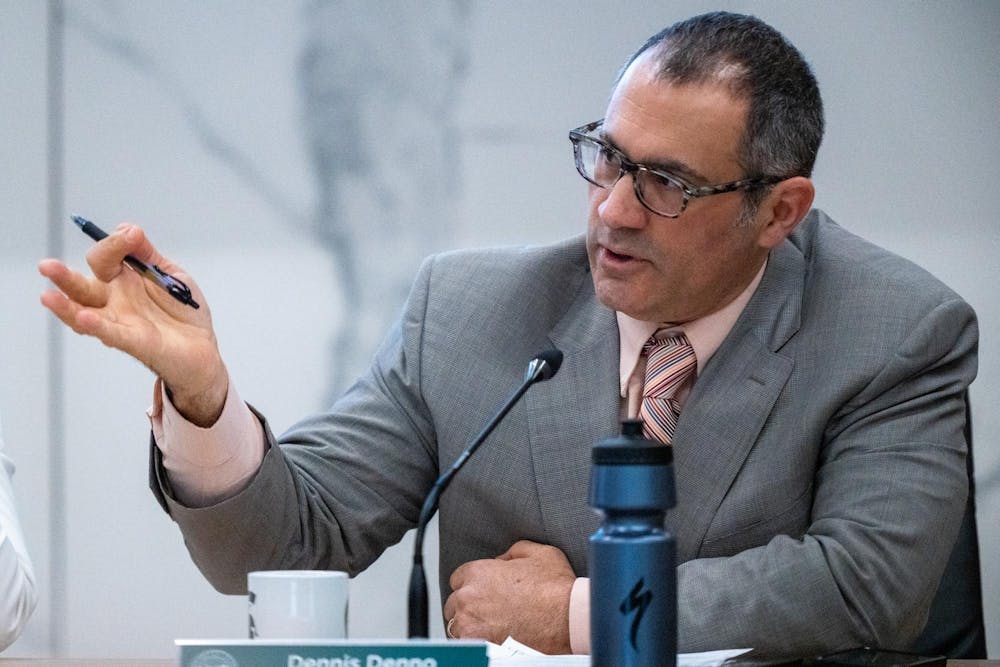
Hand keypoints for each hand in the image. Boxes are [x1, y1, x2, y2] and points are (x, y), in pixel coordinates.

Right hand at [39, 223, 227, 425]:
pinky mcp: (133, 340)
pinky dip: (98, 325)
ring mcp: (120, 320)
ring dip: (65, 306)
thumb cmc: (182, 311)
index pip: (105, 257)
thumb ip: (147, 253)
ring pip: (85, 312)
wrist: (202, 346)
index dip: (115, 243)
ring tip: (48, 297)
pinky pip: (111, 332)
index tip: (132, 234)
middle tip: (46, 266)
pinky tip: (84, 317)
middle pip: (81, 286)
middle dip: (62, 276)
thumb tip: (127, 228)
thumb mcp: (170, 274)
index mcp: (122, 278)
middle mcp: (114, 299)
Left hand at [444, 540, 575, 653]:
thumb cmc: (555, 589)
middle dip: (469, 606)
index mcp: (479, 572)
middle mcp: (468, 596)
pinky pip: (464, 645)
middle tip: (489, 613)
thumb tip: (502, 560)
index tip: (484, 593)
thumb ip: (513, 552)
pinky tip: (491, 640)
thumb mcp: (539, 553)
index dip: (473, 585)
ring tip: (490, 629)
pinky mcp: (476, 645)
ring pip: (457, 626)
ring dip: (470, 626)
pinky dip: (475, 643)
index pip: (458, 579)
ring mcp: (469, 623)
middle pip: (455, 603)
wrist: (568, 619)